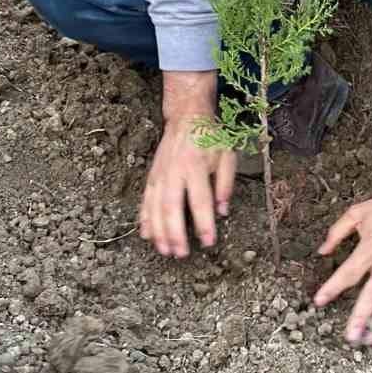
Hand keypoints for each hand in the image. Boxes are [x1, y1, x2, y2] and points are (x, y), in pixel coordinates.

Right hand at [138, 72, 234, 258]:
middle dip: (175, 233)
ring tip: (165, 251)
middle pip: (171, 207)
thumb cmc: (210, 138)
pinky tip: (147, 236)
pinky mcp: (151, 176)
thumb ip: (226, 185)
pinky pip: (145, 201)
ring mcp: (160, 175)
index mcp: (196, 167)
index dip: (204, 223)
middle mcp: (174, 172)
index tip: (208, 243)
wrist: (187, 118)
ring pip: (155, 207)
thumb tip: (222, 212)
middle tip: (181, 254)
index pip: (200, 201)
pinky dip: (144, 219)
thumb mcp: (227, 157)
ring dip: (159, 231)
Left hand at [313, 153, 371, 344]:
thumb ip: (337, 232)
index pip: (348, 273)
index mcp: (370, 249)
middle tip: (350, 338)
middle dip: (360, 318)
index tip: (318, 302)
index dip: (332, 288)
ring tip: (370, 341)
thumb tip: (322, 251)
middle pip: (370, 296)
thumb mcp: (357, 212)